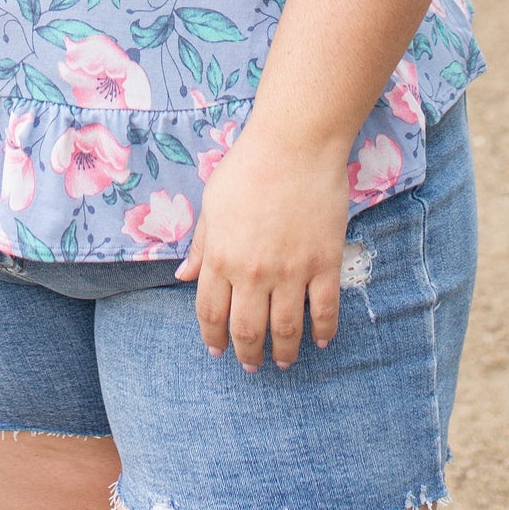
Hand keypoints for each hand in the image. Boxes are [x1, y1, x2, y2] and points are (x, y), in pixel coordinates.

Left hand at [173, 121, 352, 369]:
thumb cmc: (248, 166)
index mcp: (221, 257)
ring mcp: (291, 270)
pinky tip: (320, 340)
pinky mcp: (324, 263)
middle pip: (247, 330)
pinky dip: (323, 331)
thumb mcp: (212, 203)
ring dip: (283, 352)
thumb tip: (183, 276)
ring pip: (286, 329)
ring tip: (283, 362)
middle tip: (251, 365)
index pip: (210, 313)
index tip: (217, 350)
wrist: (295, 144)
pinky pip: (325, 310)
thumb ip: (202, 245)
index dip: (212, 338)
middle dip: (247, 354)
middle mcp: (253, 272)